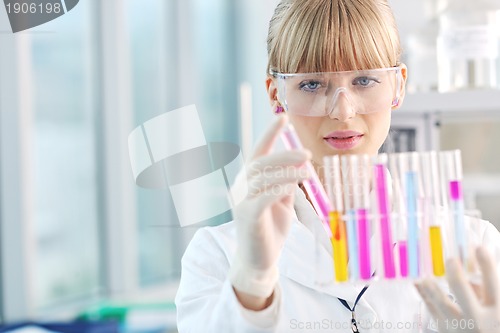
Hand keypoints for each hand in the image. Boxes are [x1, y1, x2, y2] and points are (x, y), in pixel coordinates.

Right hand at [229, 115, 310, 301]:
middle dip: (284, 155)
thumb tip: (300, 165)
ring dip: (286, 172)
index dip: (269, 134)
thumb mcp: (282, 201)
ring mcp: (242, 202)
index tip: (283, 118)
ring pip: (261, 178)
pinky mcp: (247, 218)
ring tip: (307, 173)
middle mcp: (242, 188)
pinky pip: (260, 199)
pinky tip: (290, 189)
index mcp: (252, 181)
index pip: (259, 152)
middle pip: (260, 162)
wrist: (259, 260)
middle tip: (307, 154)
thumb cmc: (271, 228)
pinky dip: (276, 190)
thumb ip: (286, 183)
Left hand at [416, 247, 499, 332]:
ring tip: (427, 276)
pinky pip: (433, 312)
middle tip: (451, 260)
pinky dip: (425, 296)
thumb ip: (484, 288)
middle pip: (466, 296)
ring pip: (444, 305)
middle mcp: (480, 320)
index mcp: (497, 312)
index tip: (479, 248)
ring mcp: (461, 327)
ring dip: (433, 288)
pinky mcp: (447, 332)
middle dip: (457, 276)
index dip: (487, 266)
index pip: (493, 285)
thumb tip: (470, 264)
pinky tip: (419, 284)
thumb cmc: (491, 323)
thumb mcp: (495, 306)